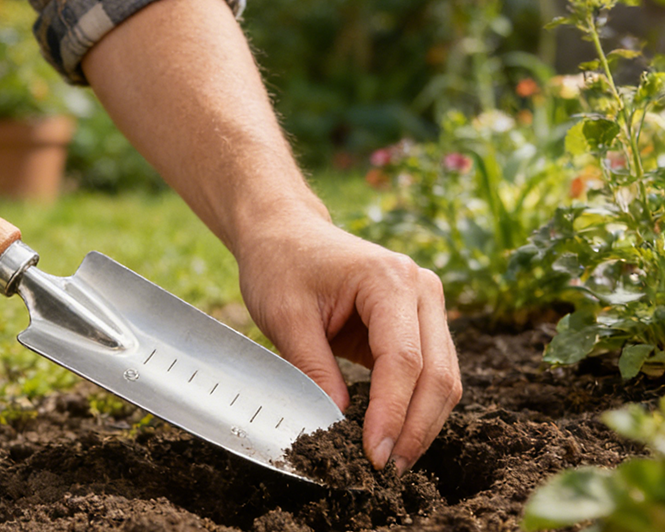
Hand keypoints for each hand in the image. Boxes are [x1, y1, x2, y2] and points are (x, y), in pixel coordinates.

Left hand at [236, 214, 461, 473]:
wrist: (284, 231)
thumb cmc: (280, 264)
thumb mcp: (284, 316)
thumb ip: (312, 368)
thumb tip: (334, 422)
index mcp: (389, 280)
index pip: (404, 361)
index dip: (393, 414)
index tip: (374, 455)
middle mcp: (421, 289)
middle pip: (438, 374)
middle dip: (416, 428)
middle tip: (386, 471)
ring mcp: (427, 305)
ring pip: (444, 379)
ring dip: (422, 423)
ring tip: (390, 462)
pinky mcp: (418, 323)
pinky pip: (430, 373)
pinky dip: (416, 407)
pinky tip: (393, 435)